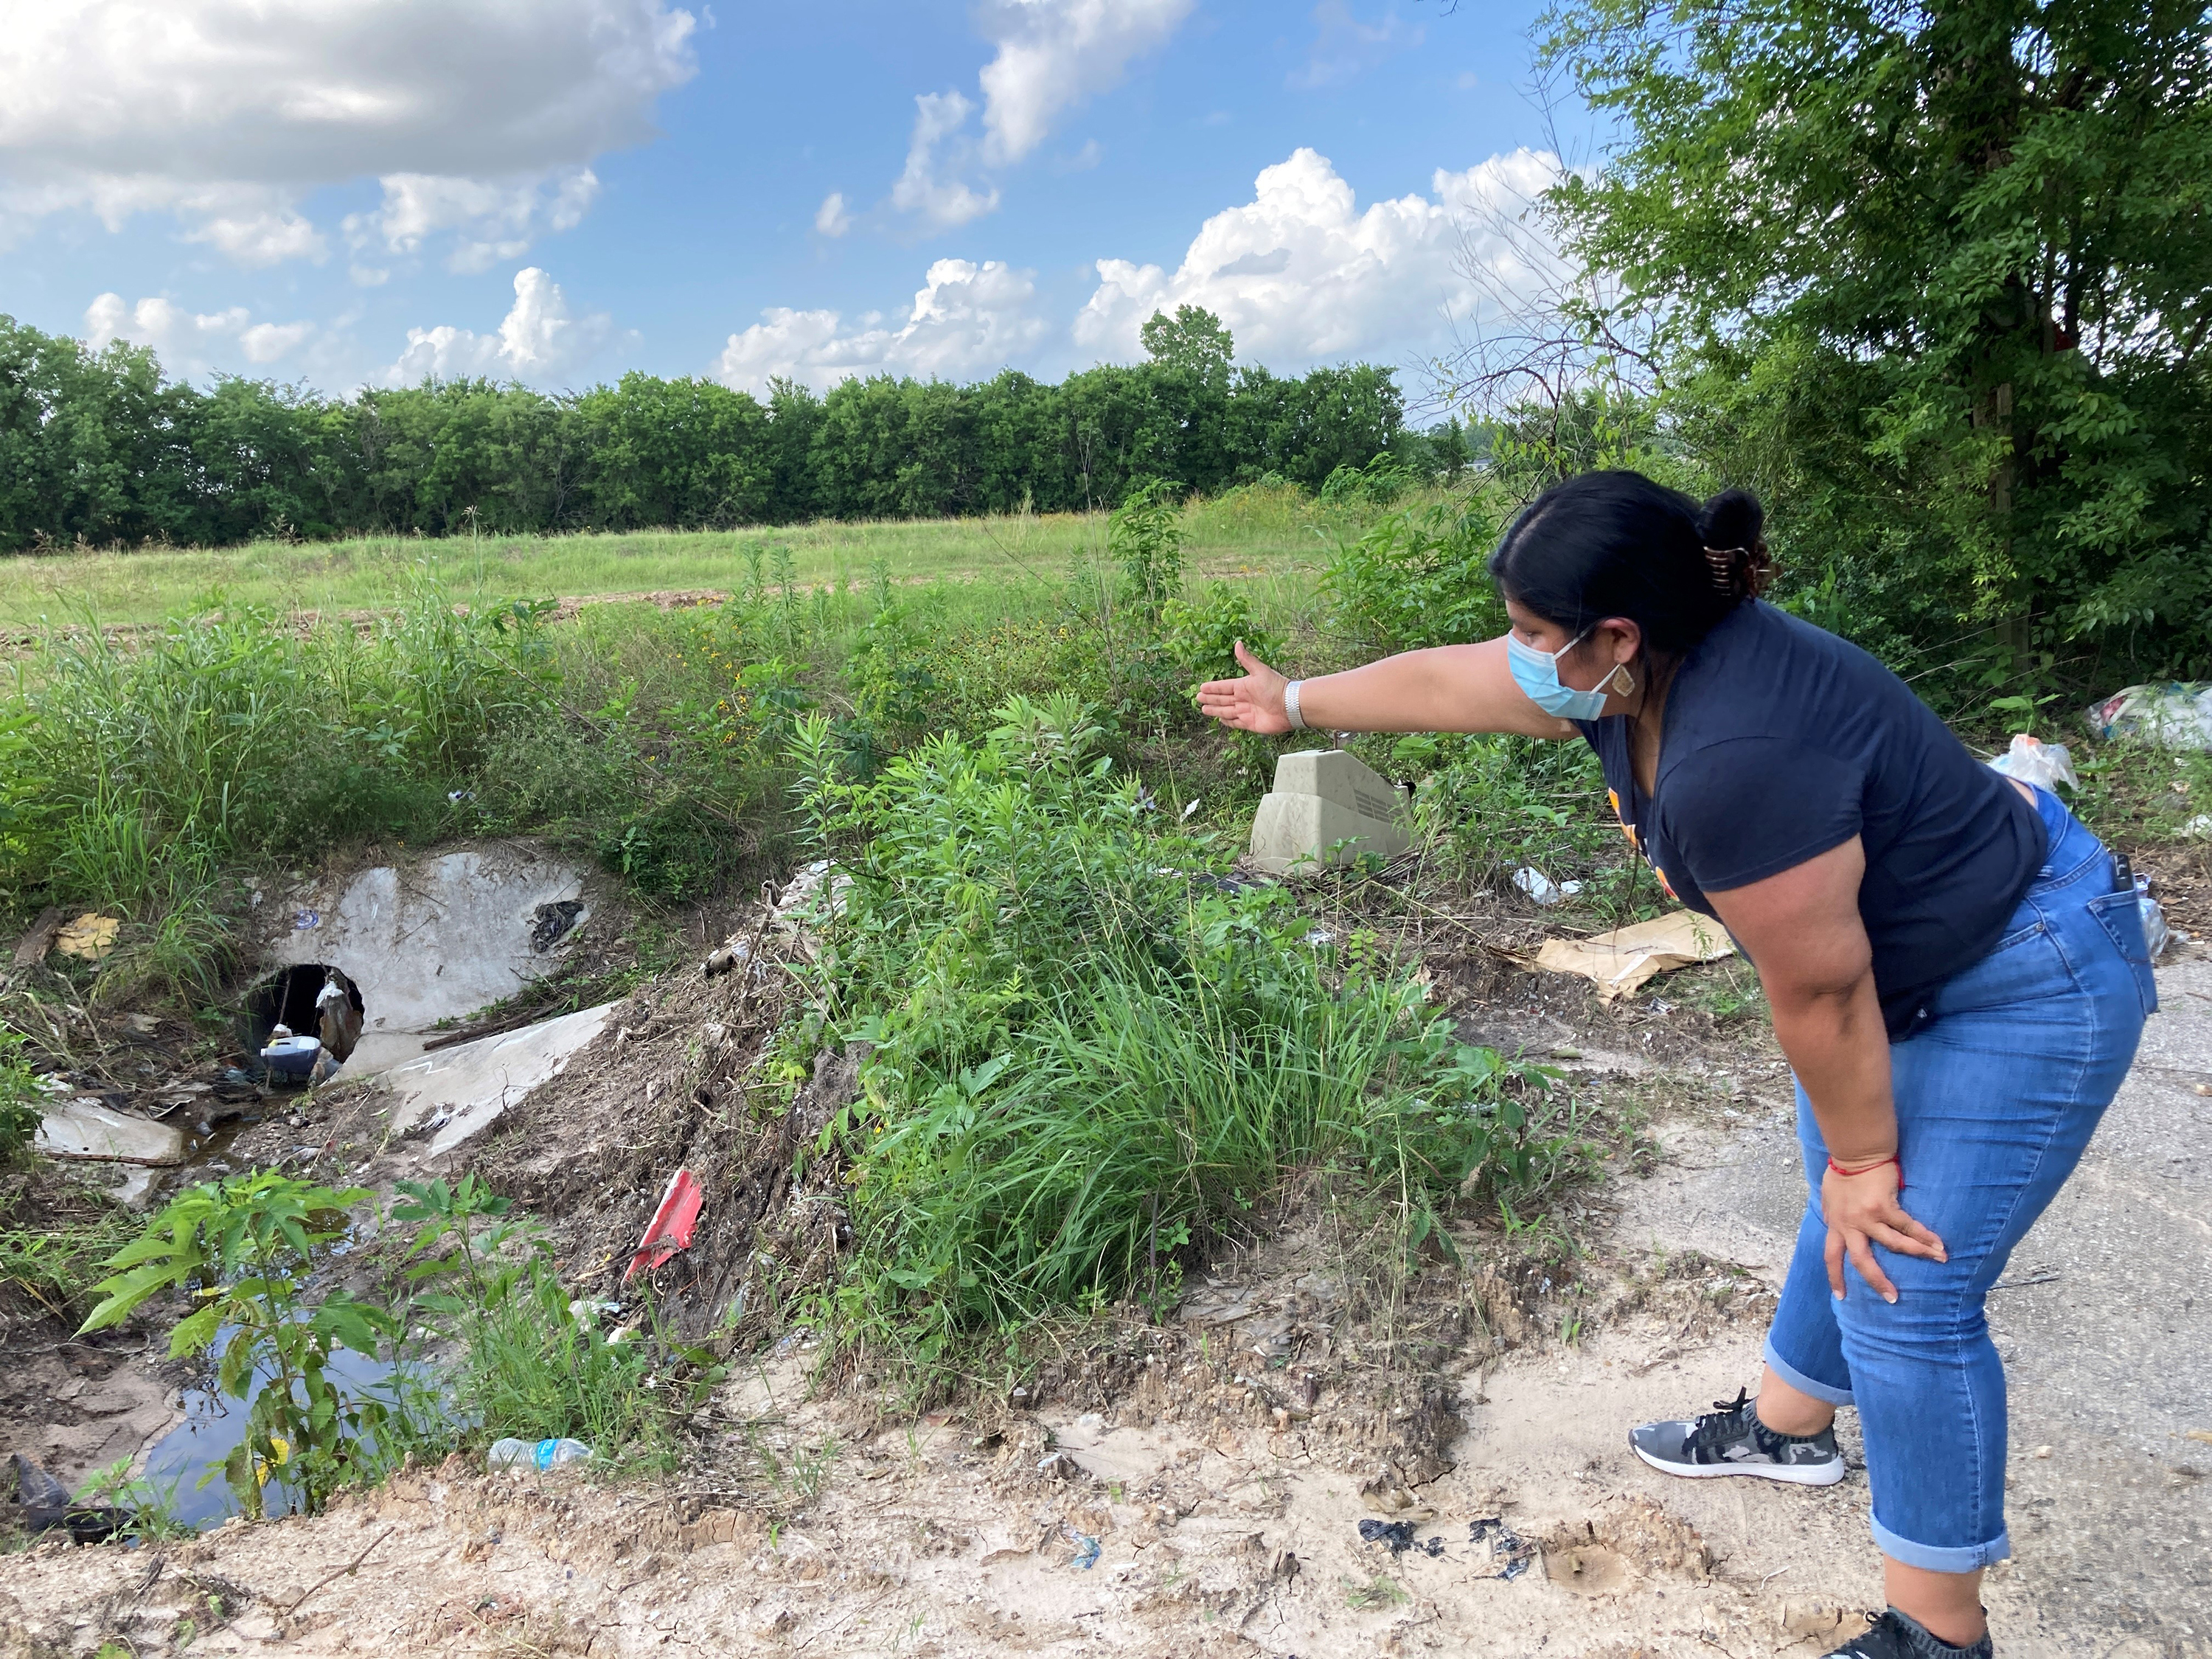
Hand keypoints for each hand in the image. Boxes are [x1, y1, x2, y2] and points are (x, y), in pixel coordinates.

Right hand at [1196, 640, 1292, 734]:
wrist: (1290, 706)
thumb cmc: (1276, 687)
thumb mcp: (1259, 671)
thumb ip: (1247, 659)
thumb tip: (1238, 643)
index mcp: (1244, 686)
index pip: (1224, 687)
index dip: (1213, 688)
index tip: (1202, 687)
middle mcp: (1244, 699)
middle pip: (1222, 699)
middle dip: (1210, 698)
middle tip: (1198, 698)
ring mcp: (1246, 711)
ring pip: (1226, 711)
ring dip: (1215, 710)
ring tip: (1203, 709)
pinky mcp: (1250, 723)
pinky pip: (1235, 722)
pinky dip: (1228, 722)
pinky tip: (1221, 720)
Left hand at [1822, 1159, 1945, 1303]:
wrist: (1855, 1151)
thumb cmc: (1843, 1171)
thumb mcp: (1830, 1197)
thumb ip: (1835, 1213)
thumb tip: (1836, 1222)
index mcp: (1835, 1223)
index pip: (1831, 1256)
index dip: (1835, 1276)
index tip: (1840, 1296)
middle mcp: (1849, 1225)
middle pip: (1861, 1261)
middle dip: (1876, 1281)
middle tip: (1891, 1299)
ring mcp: (1867, 1218)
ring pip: (1893, 1246)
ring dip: (1917, 1255)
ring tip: (1937, 1261)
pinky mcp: (1884, 1207)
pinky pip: (1908, 1227)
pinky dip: (1925, 1237)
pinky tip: (1939, 1246)